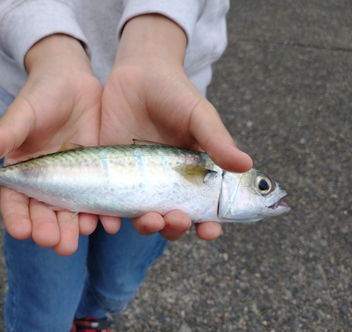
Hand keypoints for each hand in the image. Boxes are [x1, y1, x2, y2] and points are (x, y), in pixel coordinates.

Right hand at [0, 35, 116, 254]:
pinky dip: (104, 212)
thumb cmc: (41, 95)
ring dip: (75, 228)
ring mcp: (73, 180)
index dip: (16, 217)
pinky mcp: (96, 174)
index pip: (15, 201)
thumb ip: (2, 134)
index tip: (21, 232)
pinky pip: (99, 197)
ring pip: (72, 211)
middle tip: (58, 246)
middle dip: (50, 231)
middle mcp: (46, 182)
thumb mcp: (22, 114)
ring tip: (79, 240)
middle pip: (45, 213)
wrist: (74, 81)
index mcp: (22, 171)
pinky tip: (110, 223)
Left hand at [100, 15, 252, 240]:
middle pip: (174, 219)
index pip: (204, 208)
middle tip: (178, 219)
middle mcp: (167, 184)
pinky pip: (112, 202)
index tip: (210, 231)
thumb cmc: (175, 94)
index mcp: (194, 175)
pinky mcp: (113, 175)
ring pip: (144, 216)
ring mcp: (139, 182)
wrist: (137, 74)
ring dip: (149, 226)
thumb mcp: (199, 115)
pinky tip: (111, 222)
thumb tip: (247, 165)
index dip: (209, 224)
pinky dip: (111, 217)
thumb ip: (217, 140)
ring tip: (151, 220)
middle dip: (177, 227)